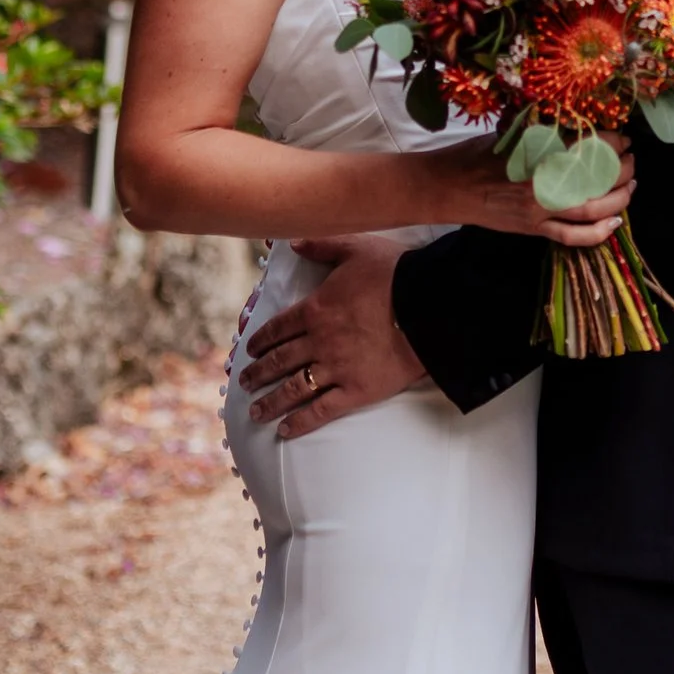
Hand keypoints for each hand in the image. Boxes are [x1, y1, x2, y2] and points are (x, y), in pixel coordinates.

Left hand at [240, 237, 429, 438]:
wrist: (428, 306)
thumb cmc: (395, 273)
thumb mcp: (356, 249)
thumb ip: (322, 245)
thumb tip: (294, 243)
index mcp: (315, 309)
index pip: (277, 328)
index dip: (260, 341)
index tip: (249, 352)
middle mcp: (319, 341)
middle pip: (280, 360)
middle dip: (258, 374)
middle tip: (244, 384)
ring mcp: (336, 368)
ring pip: (294, 389)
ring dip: (271, 401)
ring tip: (256, 412)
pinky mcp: (356, 391)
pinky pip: (321, 410)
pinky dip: (300, 422)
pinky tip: (285, 430)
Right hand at [419, 136, 637, 250]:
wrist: (447, 187)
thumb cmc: (475, 155)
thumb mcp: (510, 132)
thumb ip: (542, 129)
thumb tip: (574, 121)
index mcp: (538, 154)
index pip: (591, 146)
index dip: (614, 141)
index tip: (623, 137)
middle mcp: (544, 184)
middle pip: (599, 179)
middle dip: (623, 169)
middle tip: (632, 159)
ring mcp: (540, 211)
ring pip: (594, 210)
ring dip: (620, 198)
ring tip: (631, 186)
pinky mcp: (534, 230)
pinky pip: (573, 237)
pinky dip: (599, 233)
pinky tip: (617, 222)